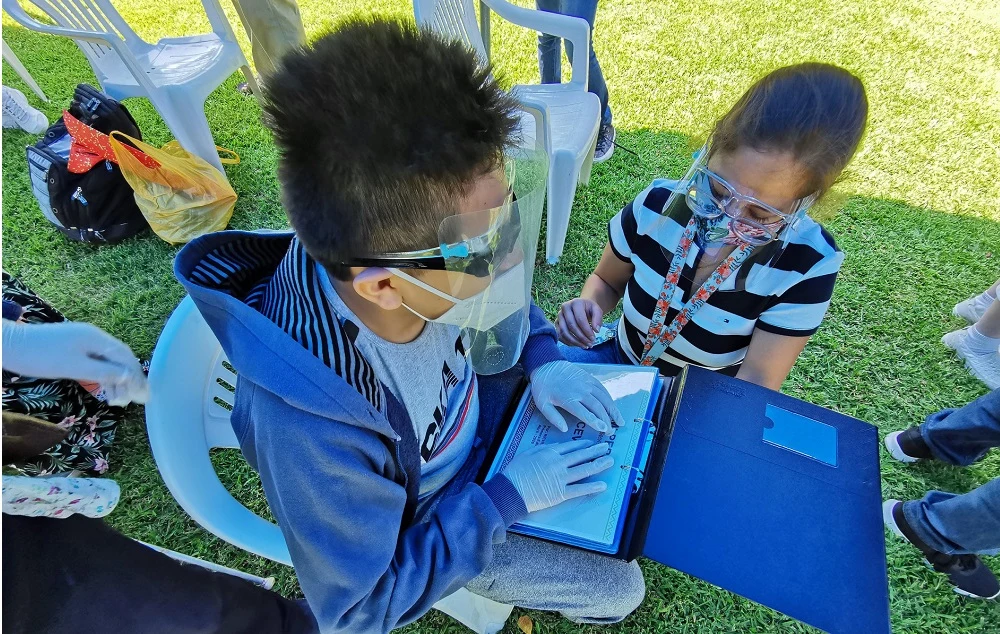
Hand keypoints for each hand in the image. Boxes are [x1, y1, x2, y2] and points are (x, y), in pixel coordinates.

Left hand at [2, 320, 148, 405]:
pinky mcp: (74, 348)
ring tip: (119, 401)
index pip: (125, 357)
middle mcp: (94, 337)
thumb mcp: (74, 367)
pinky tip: (104, 390)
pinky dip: (103, 376)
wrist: (9, 345)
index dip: (137, 376)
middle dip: (130, 379)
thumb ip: (103, 372)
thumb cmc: (41, 357)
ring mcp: (84, 342)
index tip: (144, 396)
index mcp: (97, 339)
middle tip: (137, 400)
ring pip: (108, 362)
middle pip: (120, 359)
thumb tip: (129, 376)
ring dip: (116, 380)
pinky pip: (96, 362)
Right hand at [501, 440, 613, 512]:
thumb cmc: (515, 471)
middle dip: (596, 451)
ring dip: (599, 464)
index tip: (592, 443)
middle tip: (606, 447)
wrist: (510, 490)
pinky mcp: (561, 494)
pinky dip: (592, 487)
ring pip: (584, 470)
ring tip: (610, 461)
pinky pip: (580, 489)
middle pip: (581, 456)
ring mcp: (561, 478)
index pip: (571, 447)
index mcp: (549, 453)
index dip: (583, 445)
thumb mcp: (528, 453)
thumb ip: (544, 448)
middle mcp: (558, 463)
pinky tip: (603, 485)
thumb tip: (557, 446)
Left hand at [529, 360, 624, 432]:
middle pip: (597, 407)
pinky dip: (609, 398)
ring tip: (619, 421)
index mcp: (568, 399)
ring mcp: (586, 383)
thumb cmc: (543, 387)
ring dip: (613, 410)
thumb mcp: (542, 404)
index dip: (595, 422)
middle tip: (611, 432)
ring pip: (603, 398)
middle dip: (606, 420)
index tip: (604, 430)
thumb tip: (564, 430)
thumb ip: (553, 417)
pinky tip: (613, 406)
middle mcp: (580, 391)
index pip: (585, 413)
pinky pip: (602, 389)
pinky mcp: (589, 378)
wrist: (546, 364)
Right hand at [557, 298, 602, 347]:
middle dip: (581, 337)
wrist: (581, 307)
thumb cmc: (589, 309)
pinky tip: (577, 345)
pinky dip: (568, 342)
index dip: (587, 331)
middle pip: (571, 326)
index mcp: (575, 303)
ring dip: (575, 342)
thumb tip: (596, 330)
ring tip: (585, 346)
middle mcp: (565, 308)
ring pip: (564, 332)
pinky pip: (560, 335)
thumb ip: (598, 319)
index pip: (580, 319)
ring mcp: (559, 316)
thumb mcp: (597, 310)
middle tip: (590, 344)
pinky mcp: (556, 323)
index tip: (593, 339)